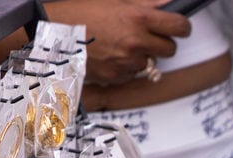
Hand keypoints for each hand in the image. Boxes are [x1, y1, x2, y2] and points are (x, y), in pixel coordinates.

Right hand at [47, 0, 190, 85]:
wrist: (51, 35)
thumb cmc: (79, 13)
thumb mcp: (113, 1)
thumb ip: (145, 4)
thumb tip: (168, 4)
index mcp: (137, 18)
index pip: (179, 27)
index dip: (182, 27)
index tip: (179, 27)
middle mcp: (136, 42)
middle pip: (170, 49)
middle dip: (163, 43)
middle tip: (147, 36)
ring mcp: (127, 62)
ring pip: (150, 62)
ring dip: (142, 55)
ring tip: (120, 44)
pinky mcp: (118, 76)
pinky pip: (132, 73)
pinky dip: (127, 66)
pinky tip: (110, 55)